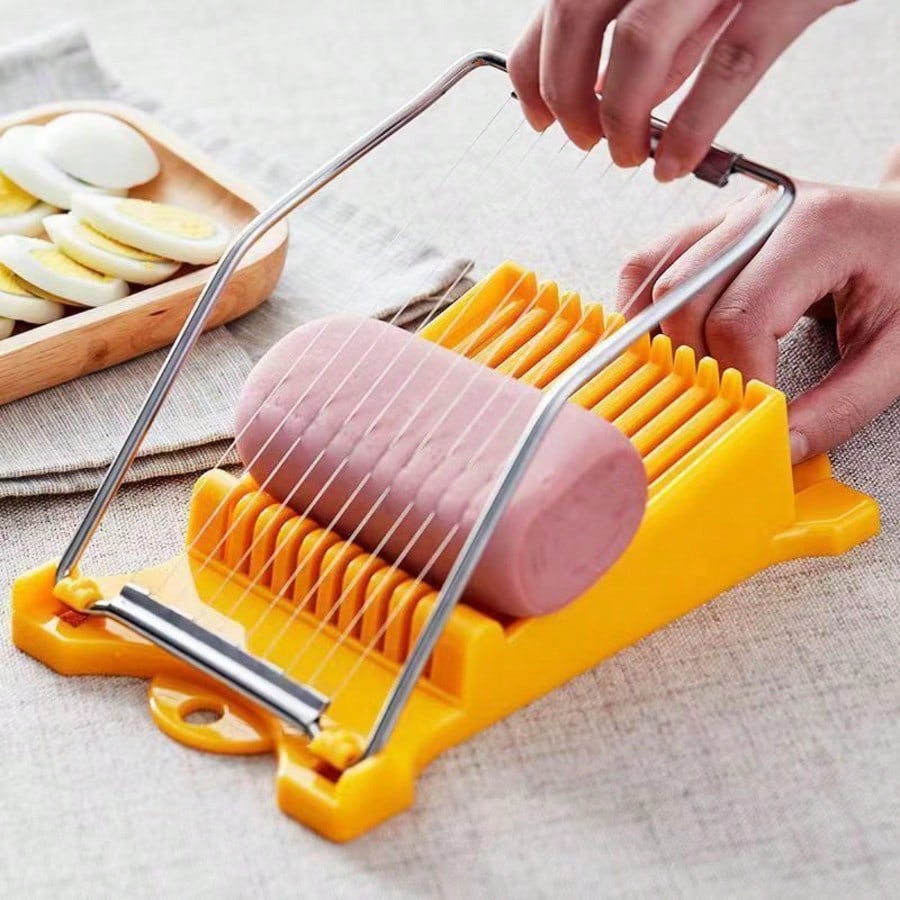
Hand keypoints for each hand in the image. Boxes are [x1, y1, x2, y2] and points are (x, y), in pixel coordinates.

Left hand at [508, 0, 853, 179]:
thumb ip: (646, 26)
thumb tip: (608, 93)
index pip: (555, 8)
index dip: (535, 72)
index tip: (538, 115)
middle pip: (577, 19)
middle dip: (569, 98)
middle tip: (584, 141)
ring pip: (639, 44)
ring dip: (619, 117)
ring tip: (627, 155)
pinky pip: (727, 67)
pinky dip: (690, 129)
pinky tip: (674, 163)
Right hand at [615, 172, 899, 461]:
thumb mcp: (899, 349)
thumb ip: (843, 404)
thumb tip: (781, 448)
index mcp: (818, 229)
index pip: (741, 317)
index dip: (739, 379)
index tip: (757, 415)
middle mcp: (764, 212)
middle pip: (685, 298)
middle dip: (697, 365)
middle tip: (726, 401)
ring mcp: (732, 214)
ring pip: (654, 280)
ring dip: (660, 340)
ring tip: (695, 376)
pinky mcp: (712, 226)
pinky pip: (649, 265)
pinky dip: (643, 310)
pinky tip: (665, 343)